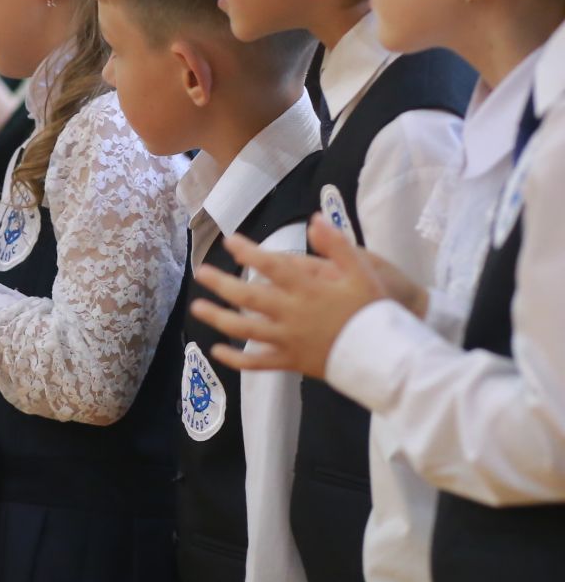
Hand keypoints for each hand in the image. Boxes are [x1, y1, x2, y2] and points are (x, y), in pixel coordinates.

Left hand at [189, 217, 395, 378]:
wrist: (383, 353)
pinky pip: (257, 362)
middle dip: (221, 284)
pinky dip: (235, 358)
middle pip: (247, 297)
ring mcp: (287, 339)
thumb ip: (337, 244)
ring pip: (244, 329)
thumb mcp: (361, 271)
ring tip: (196, 308)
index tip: (230, 241)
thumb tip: (314, 219)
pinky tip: (217, 351)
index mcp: (307, 289)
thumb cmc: (372, 308)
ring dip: (217, 318)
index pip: (270, 266)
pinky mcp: (289, 361)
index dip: (248, 251)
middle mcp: (291, 313)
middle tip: (201, 272)